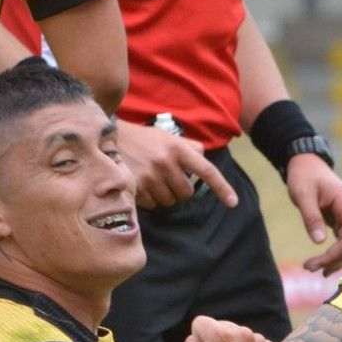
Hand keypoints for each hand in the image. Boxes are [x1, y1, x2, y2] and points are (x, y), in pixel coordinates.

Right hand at [114, 120, 238, 210]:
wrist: (108, 139)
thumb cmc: (142, 139)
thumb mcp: (167, 137)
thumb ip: (188, 147)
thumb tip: (203, 157)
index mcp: (178, 149)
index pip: (206, 171)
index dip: (222, 188)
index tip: (233, 203)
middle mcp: (166, 162)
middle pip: (186, 193)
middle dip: (179, 189)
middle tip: (166, 177)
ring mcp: (151, 176)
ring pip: (170, 201)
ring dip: (164, 195)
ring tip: (151, 179)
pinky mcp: (136, 187)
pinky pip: (153, 205)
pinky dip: (150, 199)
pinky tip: (141, 185)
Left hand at [286, 154, 341, 275]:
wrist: (306, 163)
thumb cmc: (304, 176)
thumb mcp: (303, 194)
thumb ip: (311, 217)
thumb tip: (319, 242)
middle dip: (333, 257)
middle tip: (309, 267)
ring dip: (331, 259)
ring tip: (310, 268)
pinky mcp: (341, 221)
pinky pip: (341, 241)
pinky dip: (331, 254)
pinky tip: (321, 265)